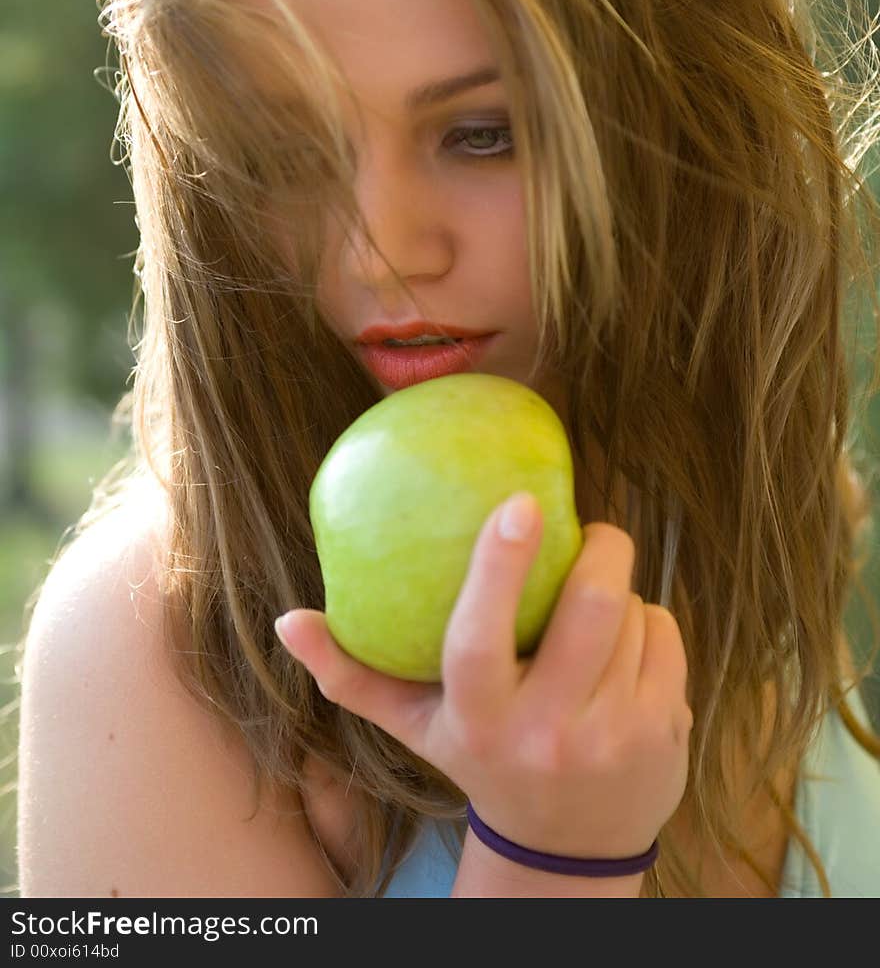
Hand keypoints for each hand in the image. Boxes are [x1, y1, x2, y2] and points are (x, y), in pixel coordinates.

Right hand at [275, 493, 691, 859]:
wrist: (568, 848)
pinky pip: (666, 634)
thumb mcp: (417, 725)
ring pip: (633, 614)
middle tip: (585, 532)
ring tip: (593, 603)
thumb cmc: (481, 759)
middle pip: (590, 607)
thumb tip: (289, 620)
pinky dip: (648, 620)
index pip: (480, 639)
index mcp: (480, 720)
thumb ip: (354, 674)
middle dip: (598, 548)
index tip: (517, 503)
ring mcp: (614, 736)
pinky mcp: (664, 733)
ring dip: (618, 590)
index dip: (498, 567)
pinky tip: (624, 645)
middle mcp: (548, 733)